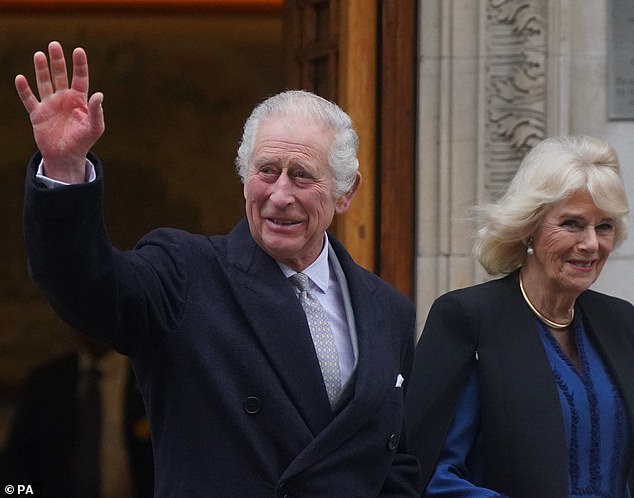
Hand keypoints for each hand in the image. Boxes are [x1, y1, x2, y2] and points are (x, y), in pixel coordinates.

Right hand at [15, 41, 104, 182]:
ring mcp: (50, 105)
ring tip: (39, 55)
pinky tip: (20, 78)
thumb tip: (99, 94)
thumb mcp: (95, 127)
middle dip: (57, 61)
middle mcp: (64, 98)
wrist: (67, 157)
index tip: (78, 50)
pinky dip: (24, 89)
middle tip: (54, 45)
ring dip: (41, 69)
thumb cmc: (84, 142)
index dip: (79, 64)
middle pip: (60, 75)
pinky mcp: (37, 114)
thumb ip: (97, 111)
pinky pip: (29, 99)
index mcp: (79, 100)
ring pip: (44, 82)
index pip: (80, 78)